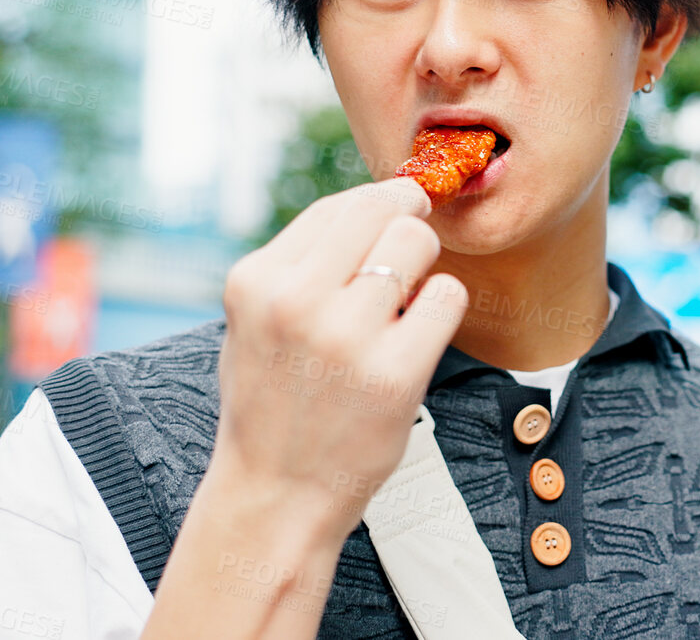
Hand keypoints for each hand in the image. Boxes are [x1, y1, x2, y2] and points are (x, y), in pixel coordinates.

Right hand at [210, 175, 468, 545]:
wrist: (275, 495)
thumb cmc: (270, 404)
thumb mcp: (252, 323)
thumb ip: (298, 266)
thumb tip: (370, 207)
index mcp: (255, 282)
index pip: (335, 206)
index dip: (376, 204)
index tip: (396, 210)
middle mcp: (295, 301)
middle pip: (381, 210)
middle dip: (406, 219)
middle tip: (413, 243)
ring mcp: (346, 338)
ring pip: (417, 243)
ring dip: (424, 264)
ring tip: (406, 300)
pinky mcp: (395, 374)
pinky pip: (447, 296)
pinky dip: (442, 305)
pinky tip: (421, 331)